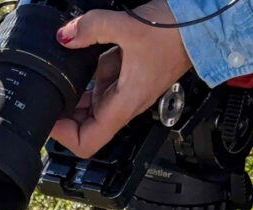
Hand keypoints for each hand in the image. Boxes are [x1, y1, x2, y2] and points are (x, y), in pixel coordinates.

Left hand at [50, 0, 192, 157]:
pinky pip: (99, 85)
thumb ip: (93, 28)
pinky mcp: (126, 76)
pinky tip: (78, 58)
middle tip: (47, 95)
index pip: (87, 143)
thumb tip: (65, 36)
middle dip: (62, 116)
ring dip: (71, 97)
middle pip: (83, 127)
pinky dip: (85, 78)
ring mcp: (124, 91)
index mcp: (124, 105)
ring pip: (89, 107)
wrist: (204, 24)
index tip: (49, 118)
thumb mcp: (130, 27)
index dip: (63, 137)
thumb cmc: (179, 34)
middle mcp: (123, 103)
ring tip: (57, 77)